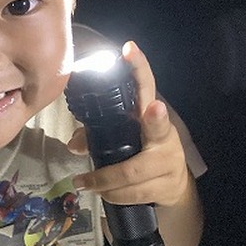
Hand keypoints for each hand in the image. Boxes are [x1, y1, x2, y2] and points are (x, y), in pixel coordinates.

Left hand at [67, 41, 189, 207]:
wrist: (172, 186)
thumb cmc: (141, 154)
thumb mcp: (122, 141)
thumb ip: (96, 137)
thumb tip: (72, 144)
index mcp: (149, 116)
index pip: (146, 86)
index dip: (138, 68)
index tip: (128, 49)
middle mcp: (164, 135)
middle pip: (148, 134)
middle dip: (123, 136)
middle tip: (92, 150)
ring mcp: (169, 161)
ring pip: (131, 174)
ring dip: (104, 182)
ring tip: (86, 184)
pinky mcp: (168, 185)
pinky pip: (134, 193)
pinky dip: (114, 196)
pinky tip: (103, 194)